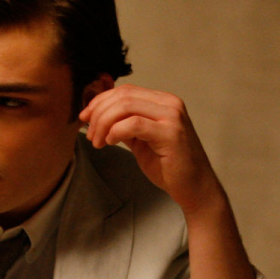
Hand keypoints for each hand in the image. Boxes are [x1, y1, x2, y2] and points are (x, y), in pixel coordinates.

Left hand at [79, 84, 226, 215]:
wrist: (194, 187)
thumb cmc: (169, 166)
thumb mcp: (142, 140)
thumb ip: (125, 125)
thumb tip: (99, 116)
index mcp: (163, 101)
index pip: (125, 91)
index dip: (100, 101)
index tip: (85, 117)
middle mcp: (170, 103)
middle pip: (123, 96)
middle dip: (99, 113)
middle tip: (90, 134)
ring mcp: (172, 117)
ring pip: (126, 107)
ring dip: (104, 123)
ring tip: (98, 142)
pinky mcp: (170, 133)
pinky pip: (134, 124)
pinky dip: (116, 131)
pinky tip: (110, 142)